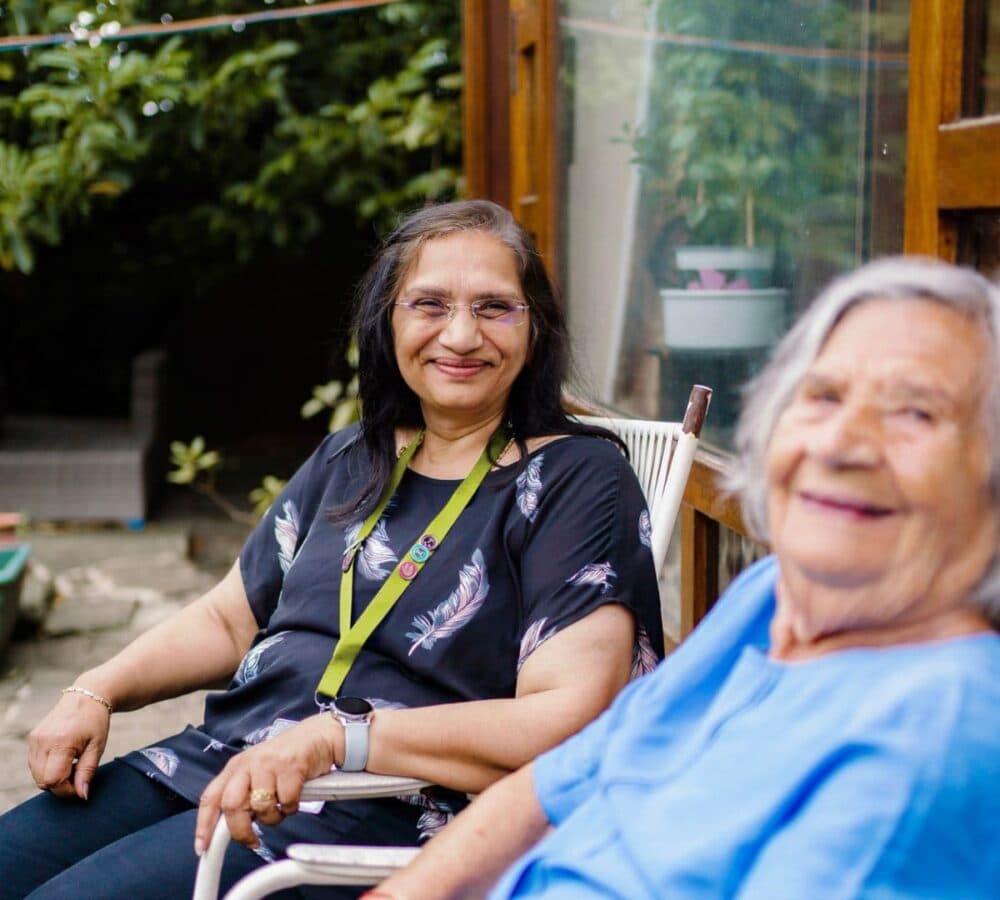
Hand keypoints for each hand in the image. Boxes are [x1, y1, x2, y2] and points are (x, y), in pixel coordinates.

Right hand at [27, 690, 111, 799]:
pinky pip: (35, 764)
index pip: (53, 780)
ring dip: (53, 776)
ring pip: (36, 774)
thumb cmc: (95, 721)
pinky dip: (47, 768)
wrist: (86, 696)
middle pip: (42, 780)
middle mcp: (42, 741)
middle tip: (78, 774)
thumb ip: (87, 772)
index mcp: (60, 742)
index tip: (80, 786)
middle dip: (60, 785)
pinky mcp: (32, 739)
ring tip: (73, 763)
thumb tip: (82, 795)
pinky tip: (63, 758)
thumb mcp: (97, 746)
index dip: (66, 790)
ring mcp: (34, 740)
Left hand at [194, 713, 341, 853]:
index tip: (203, 847)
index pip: (211, 797)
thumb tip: (231, 826)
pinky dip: (292, 807)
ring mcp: (269, 764)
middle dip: (241, 830)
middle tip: (253, 840)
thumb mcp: (257, 772)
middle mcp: (248, 763)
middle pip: (232, 805)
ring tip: (282, 807)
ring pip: (261, 807)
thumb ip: (243, 794)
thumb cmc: (287, 759)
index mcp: (236, 767)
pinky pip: (286, 801)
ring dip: (273, 817)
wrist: (318, 735)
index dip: (204, 825)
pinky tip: (295, 796)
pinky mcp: (290, 766)